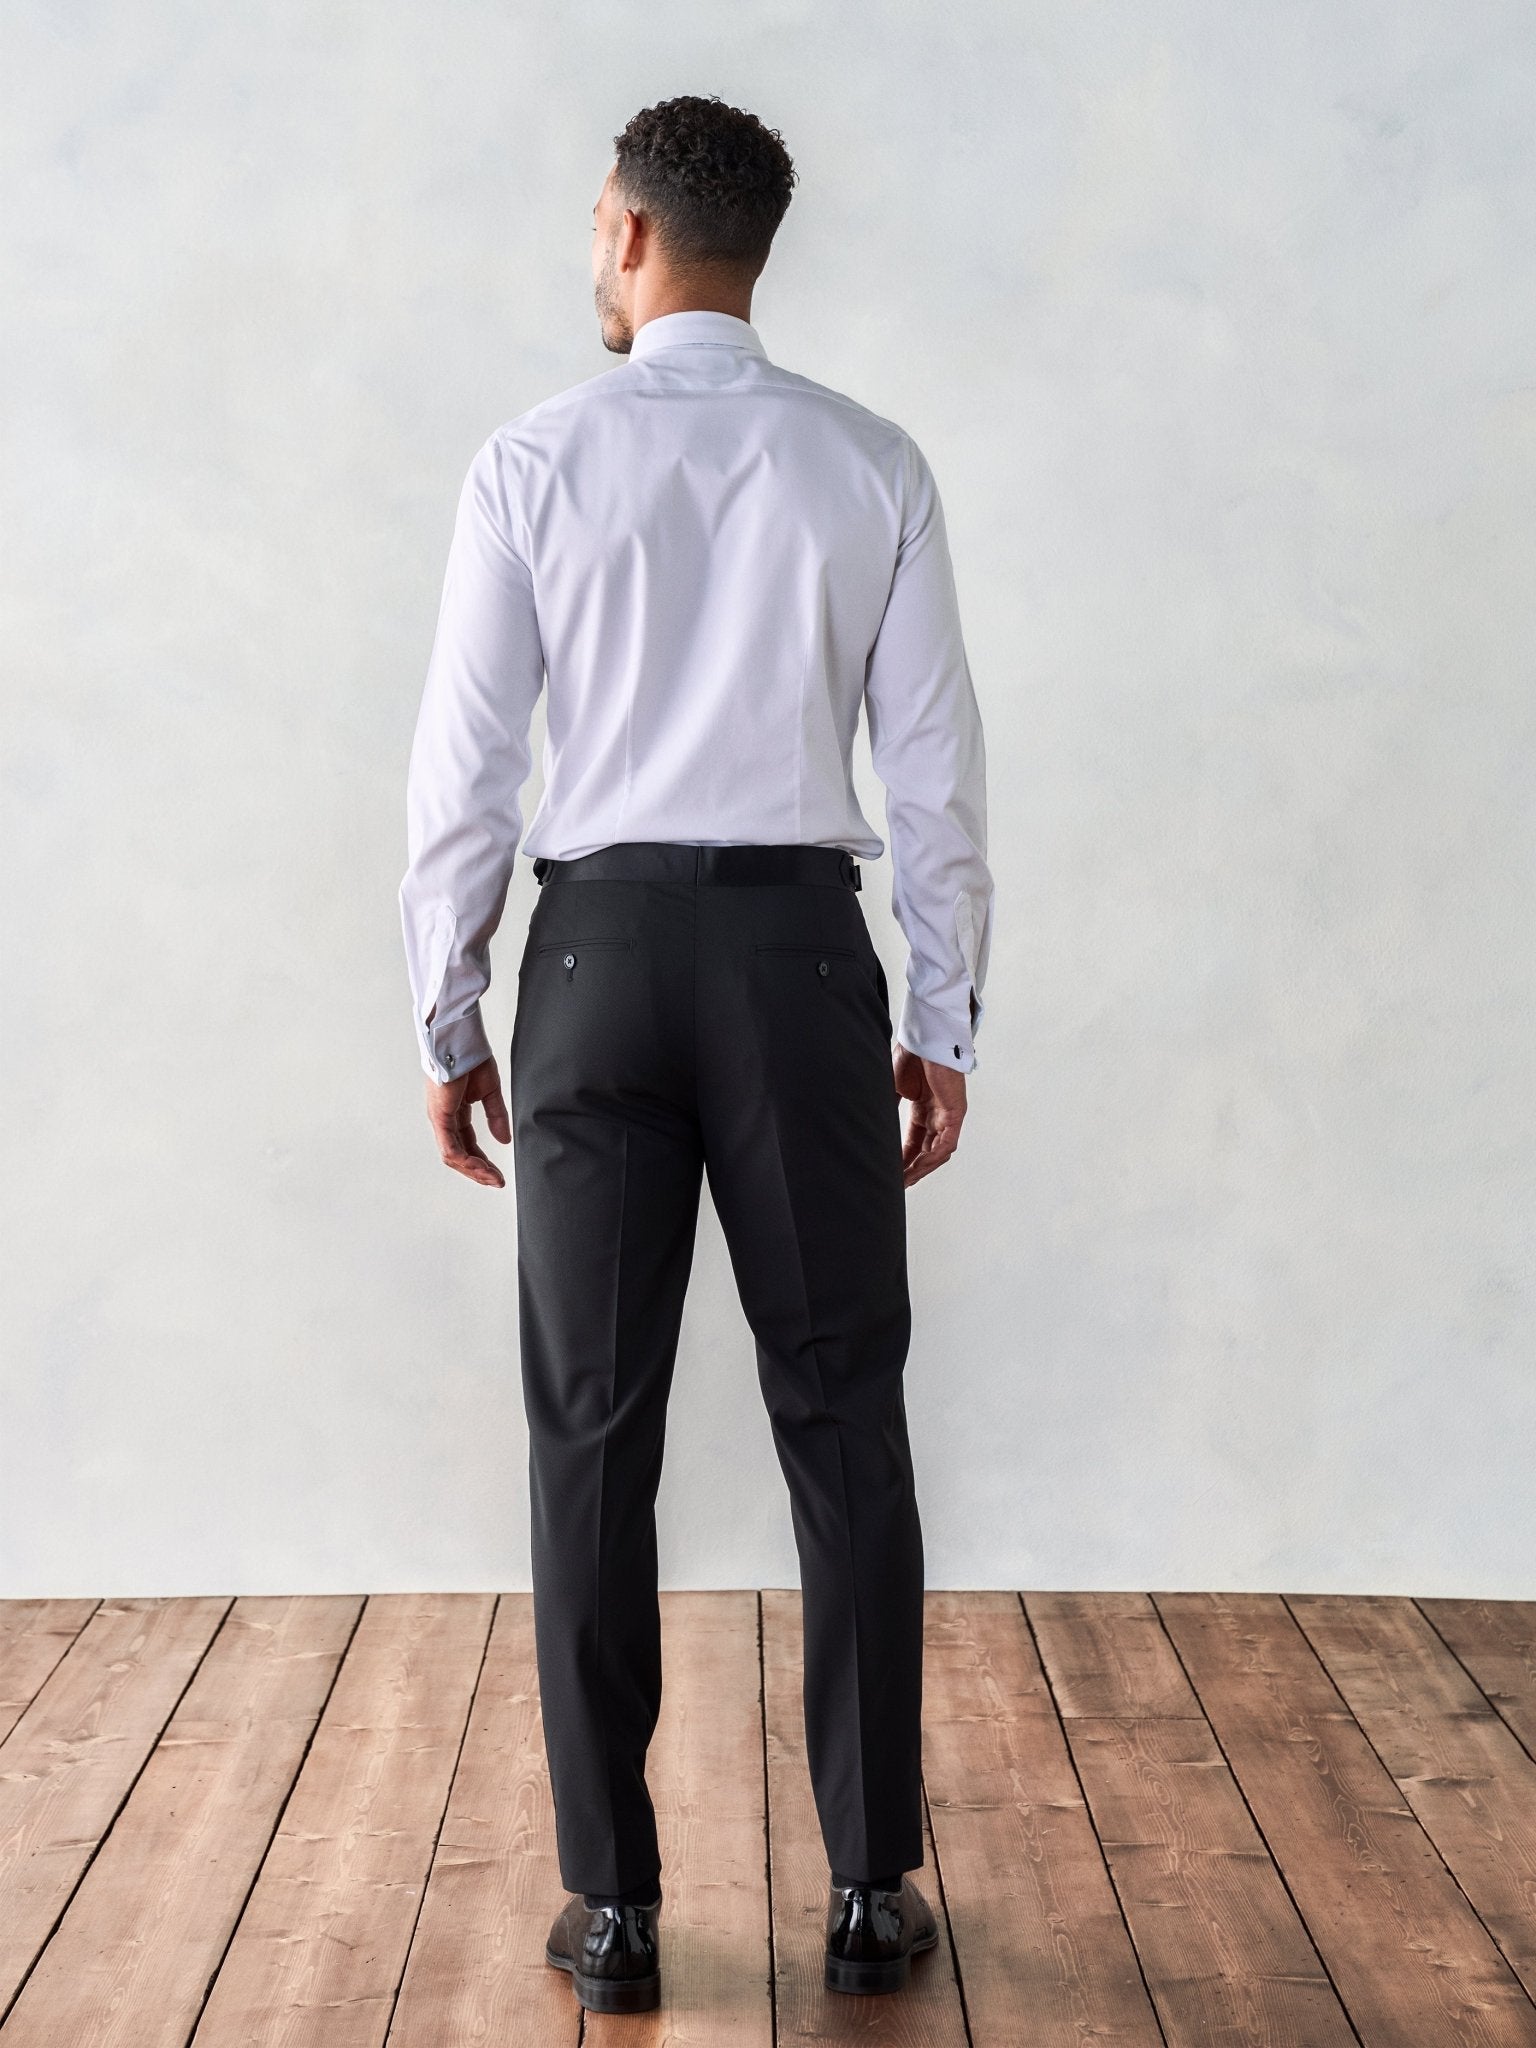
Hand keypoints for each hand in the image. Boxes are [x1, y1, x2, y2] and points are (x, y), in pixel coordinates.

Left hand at [424, 1056, 510, 1187]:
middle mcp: (445, 1119)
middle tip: (497, 1181)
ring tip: (492, 1179)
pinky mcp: (440, 1117)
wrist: (461, 1041)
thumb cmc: (472, 1058)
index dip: (483, 1160)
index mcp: (455, 1112)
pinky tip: (481, 1168)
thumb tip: (504, 1139)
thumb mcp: (490, 1092)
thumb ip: (496, 1117)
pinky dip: (466, 1161)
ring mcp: (440, 1119)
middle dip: (479, 1171)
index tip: (498, 1173)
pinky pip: (450, 1147)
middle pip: (459, 1155)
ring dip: (474, 1170)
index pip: (467, 1144)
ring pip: (454, 1156)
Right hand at [892, 1043, 967, 1186]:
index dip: (902, 1160)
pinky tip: (918, 1168)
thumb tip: (872, 1126)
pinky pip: (946, 1143)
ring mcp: (948, 1114)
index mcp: (924, 1108)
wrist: (924, 1037)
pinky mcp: (955, 1112)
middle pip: (926, 1151)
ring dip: (922, 1169)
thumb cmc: (911, 1054)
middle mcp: (938, 1114)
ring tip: (905, 1181)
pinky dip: (932, 1158)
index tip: (890, 1174)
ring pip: (937, 1152)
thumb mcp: (892, 1087)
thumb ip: (886, 1108)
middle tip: (895, 1185)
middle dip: (911, 1169)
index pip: (914, 1142)